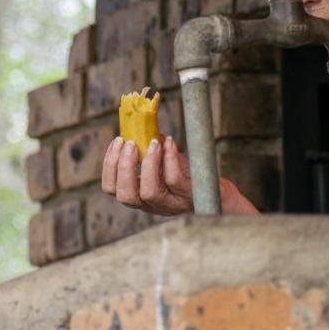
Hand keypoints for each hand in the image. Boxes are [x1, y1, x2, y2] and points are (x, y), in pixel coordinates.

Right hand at [101, 136, 258, 215]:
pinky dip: (170, 158)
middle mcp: (153, 206)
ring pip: (149, 192)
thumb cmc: (189, 177)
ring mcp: (172, 204)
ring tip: (151, 143)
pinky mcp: (190, 197)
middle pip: (126, 195)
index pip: (112, 189)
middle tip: (129, 143)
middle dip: (123, 167)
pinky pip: (175, 179)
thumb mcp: (165, 164)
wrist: (218, 195)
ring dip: (147, 164)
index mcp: (140, 197)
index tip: (117, 142)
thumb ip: (151, 150)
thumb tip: (142, 123)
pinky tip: (170, 142)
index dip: (109, 166)